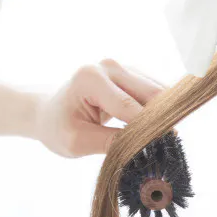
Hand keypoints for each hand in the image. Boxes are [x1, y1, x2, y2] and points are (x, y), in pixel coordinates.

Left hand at [32, 59, 165, 157]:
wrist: (50, 112)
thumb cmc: (58, 127)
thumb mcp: (77, 142)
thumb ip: (109, 143)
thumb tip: (144, 147)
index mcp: (91, 78)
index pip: (128, 106)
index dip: (147, 129)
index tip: (160, 150)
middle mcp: (109, 66)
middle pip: (151, 94)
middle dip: (160, 121)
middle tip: (166, 148)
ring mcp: (123, 67)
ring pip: (159, 92)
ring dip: (162, 115)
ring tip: (159, 140)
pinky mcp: (133, 74)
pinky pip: (156, 92)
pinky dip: (158, 111)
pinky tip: (153, 128)